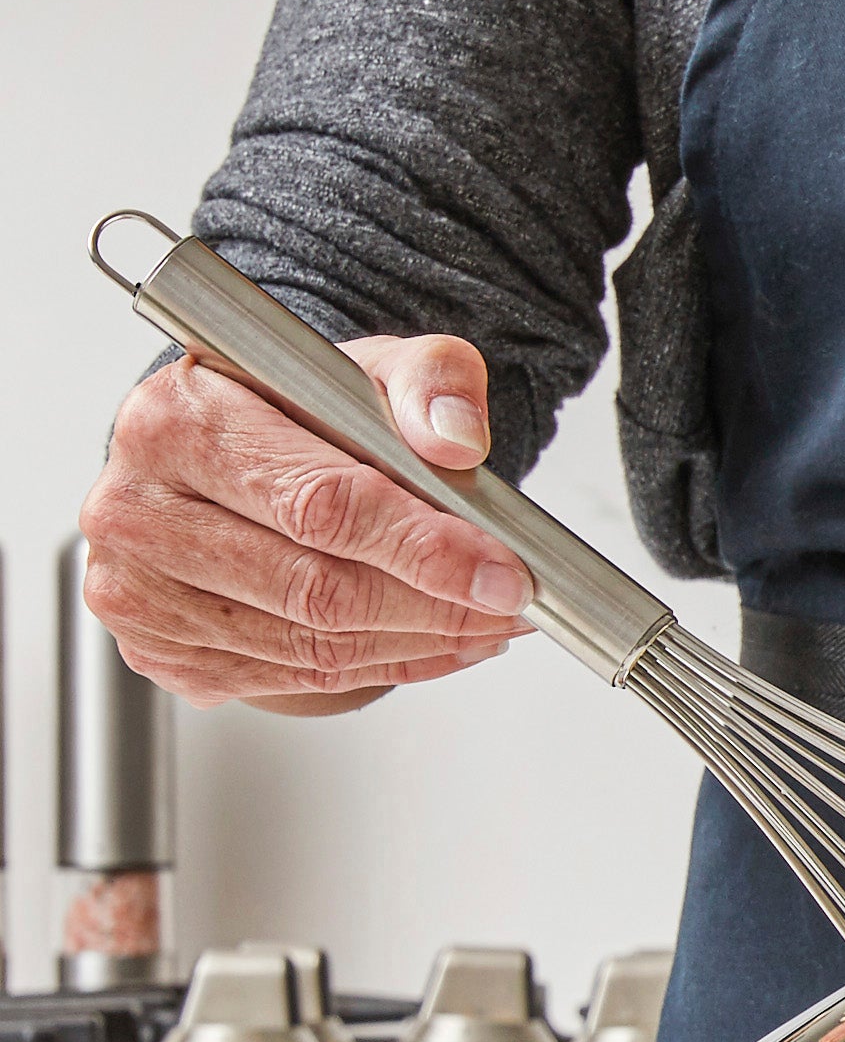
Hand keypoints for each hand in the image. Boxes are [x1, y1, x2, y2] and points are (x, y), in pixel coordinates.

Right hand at [80, 336, 534, 714]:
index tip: (502, 572)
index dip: (423, 547)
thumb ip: (430, 381)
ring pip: (309, 644)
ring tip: (488, 623)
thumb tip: (455, 439)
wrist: (232, 447)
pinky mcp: (158, 649)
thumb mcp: (371, 365)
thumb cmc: (293, 408)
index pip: (319, 504)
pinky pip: (293, 677)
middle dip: (435, 607)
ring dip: (419, 643)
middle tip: (510, 605)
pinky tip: (436, 641)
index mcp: (178, 421)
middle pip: (315, 588)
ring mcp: (138, 590)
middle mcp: (137, 510)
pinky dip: (382, 665)